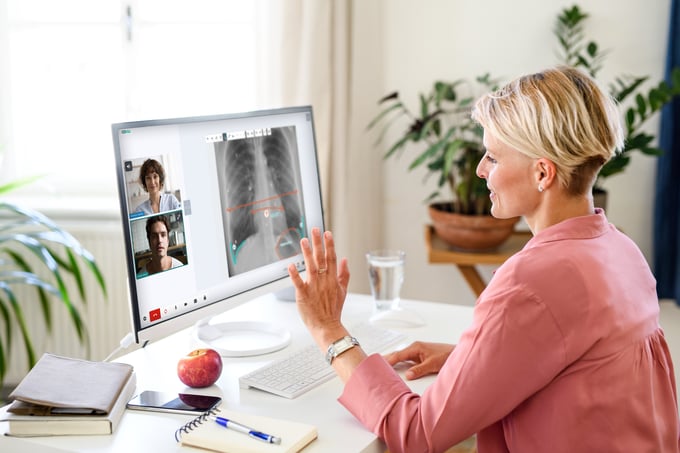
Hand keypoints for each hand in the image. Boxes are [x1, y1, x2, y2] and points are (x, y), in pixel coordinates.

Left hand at [288, 228, 350, 345]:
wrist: (327, 326)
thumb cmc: (333, 310)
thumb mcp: (343, 291)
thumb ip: (344, 274)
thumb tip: (345, 260)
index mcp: (333, 279)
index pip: (332, 258)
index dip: (330, 245)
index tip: (327, 233)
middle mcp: (324, 281)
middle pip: (322, 258)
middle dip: (318, 243)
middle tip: (315, 229)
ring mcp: (314, 287)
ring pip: (311, 267)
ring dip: (307, 253)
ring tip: (304, 240)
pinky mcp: (304, 295)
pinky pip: (299, 282)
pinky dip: (295, 274)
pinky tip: (291, 265)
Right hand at [384, 341, 454, 379]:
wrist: (456, 353)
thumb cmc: (446, 355)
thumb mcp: (433, 364)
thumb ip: (419, 370)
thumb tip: (408, 375)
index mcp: (415, 347)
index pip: (398, 355)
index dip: (388, 360)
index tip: (379, 365)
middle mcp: (414, 348)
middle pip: (397, 355)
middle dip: (386, 359)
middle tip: (374, 365)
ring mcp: (416, 352)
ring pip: (400, 357)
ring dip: (392, 361)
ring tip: (381, 367)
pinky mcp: (419, 357)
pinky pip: (406, 360)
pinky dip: (399, 364)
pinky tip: (395, 368)